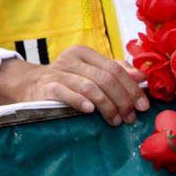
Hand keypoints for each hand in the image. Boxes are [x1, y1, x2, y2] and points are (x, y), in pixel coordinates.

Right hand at [0, 45, 149, 125]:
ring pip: (90, 87)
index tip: (143, 106)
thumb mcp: (91, 72)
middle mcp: (71, 60)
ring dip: (108, 106)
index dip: (132, 88)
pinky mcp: (47, 87)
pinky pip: (66, 93)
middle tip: (130, 118)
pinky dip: (80, 102)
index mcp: (84, 53)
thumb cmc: (69, 81)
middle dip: (122, 100)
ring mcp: (58, 73)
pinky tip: (90, 111)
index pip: (115, 68)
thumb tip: (142, 77)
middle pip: (105, 79)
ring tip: (115, 121)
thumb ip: (116, 72)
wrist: (32, 87)